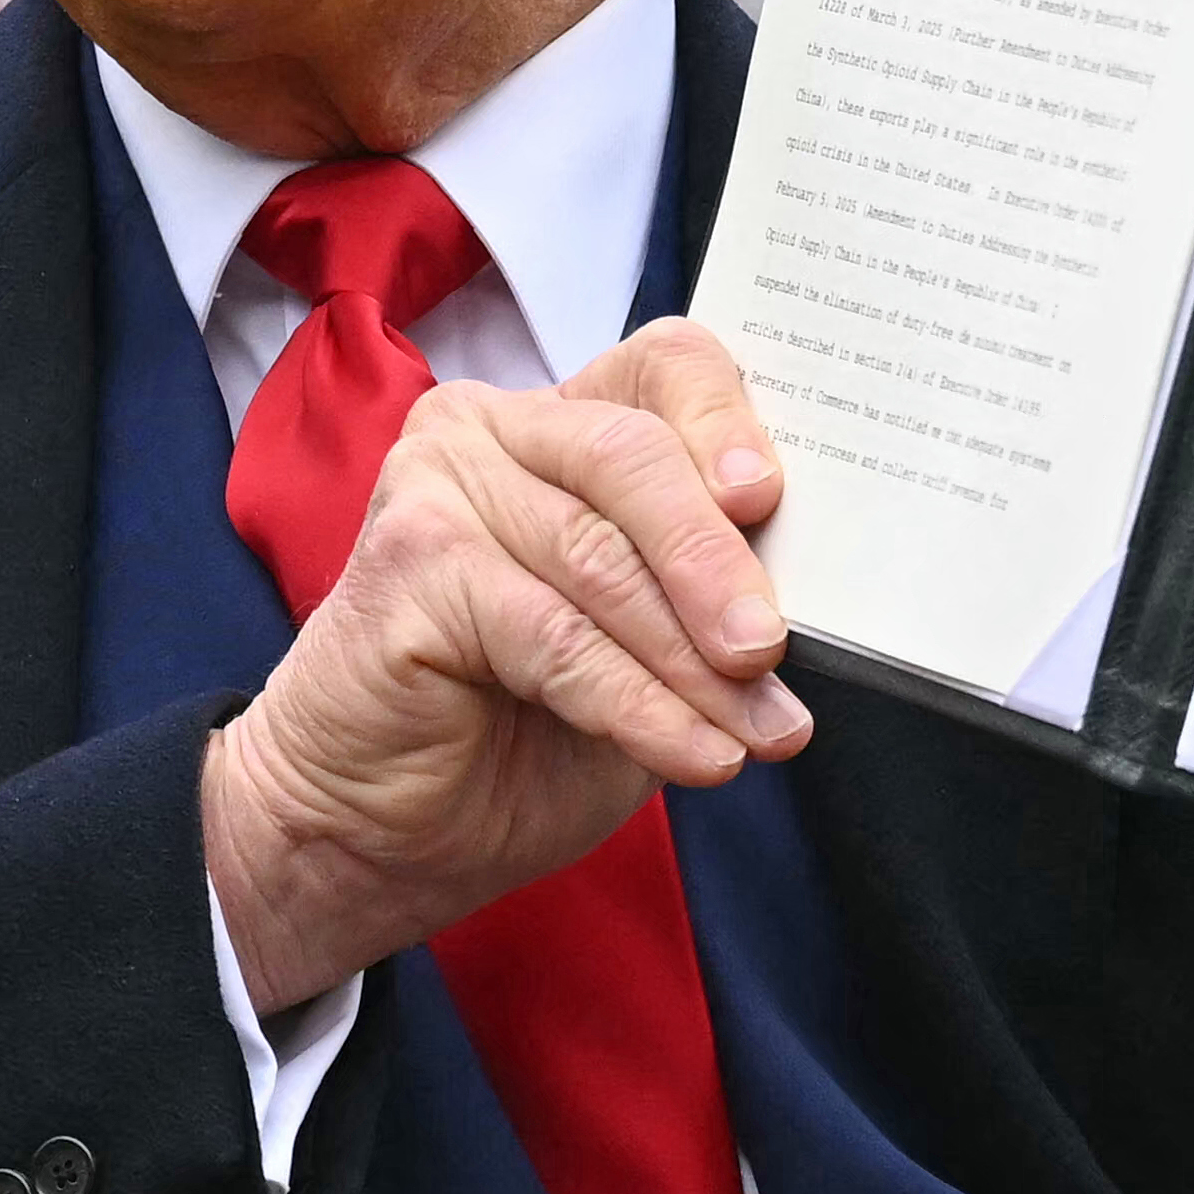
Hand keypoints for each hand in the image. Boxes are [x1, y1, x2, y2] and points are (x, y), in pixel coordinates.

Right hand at [199, 320, 810, 1011]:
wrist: (382, 826)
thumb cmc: (519, 727)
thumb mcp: (647, 647)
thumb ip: (707, 597)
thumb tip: (811, 599)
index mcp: (564, 423)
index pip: (667, 367)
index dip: (728, 423)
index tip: (773, 501)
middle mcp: (492, 429)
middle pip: (633, 459)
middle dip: (717, 564)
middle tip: (770, 650)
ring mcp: (438, 486)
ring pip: (599, 559)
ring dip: (691, 662)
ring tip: (759, 731)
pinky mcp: (407, 563)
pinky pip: (551, 635)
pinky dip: (636, 704)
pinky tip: (693, 754)